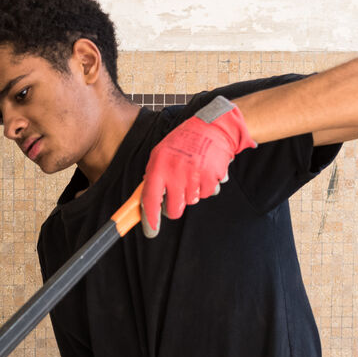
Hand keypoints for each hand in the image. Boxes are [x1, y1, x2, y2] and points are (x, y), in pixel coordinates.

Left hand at [141, 97, 254, 236]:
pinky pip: (208, 194)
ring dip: (192, 192)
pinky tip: (205, 171)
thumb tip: (145, 200)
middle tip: (178, 197)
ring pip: (192, 201)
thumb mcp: (161, 153)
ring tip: (193, 172)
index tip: (150, 230)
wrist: (212, 127)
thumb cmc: (184, 141)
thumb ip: (153, 175)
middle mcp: (175, 172)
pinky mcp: (211, 176)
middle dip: (175, 208)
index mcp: (158, 166)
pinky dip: (207, 186)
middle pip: (173, 209)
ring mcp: (194, 175)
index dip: (149, 218)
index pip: (149, 199)